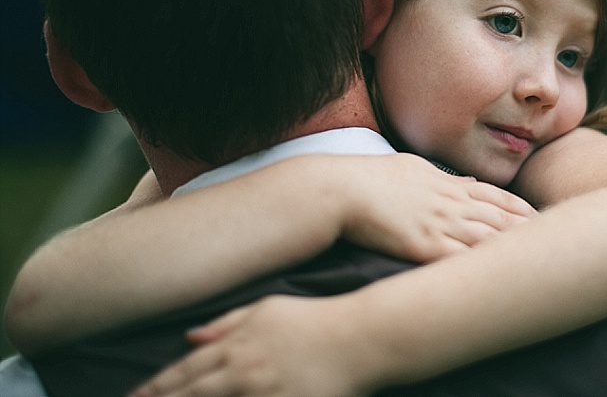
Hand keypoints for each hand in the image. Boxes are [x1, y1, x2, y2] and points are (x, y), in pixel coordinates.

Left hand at [130, 295, 373, 396]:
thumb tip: (190, 336)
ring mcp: (263, 393)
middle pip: (191, 396)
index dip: (155, 388)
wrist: (361, 337)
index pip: (184, 371)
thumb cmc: (316, 319)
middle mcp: (243, 372)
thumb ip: (227, 323)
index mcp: (237, 344)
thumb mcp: (268, 308)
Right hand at [341, 153, 535, 261]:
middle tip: (560, 240)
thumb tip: (465, 181)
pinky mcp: (424, 245)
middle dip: (530, 229)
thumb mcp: (412, 168)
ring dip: (516, 249)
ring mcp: (438, 223)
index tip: (543, 217)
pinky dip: (484, 268)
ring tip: (543, 260)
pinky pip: (461, 259)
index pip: (495, 195)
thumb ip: (442, 176)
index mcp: (446, 183)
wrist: (341, 189)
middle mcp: (449, 202)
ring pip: (488, 237)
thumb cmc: (372, 178)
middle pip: (500, 217)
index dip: (521, 207)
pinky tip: (502, 278)